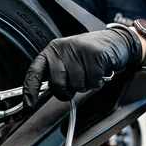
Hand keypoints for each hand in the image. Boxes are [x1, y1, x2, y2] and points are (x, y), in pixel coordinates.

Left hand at [23, 26, 143, 108]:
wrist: (116, 41)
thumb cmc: (89, 54)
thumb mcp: (68, 60)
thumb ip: (56, 74)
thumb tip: (42, 94)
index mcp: (52, 51)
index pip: (34, 71)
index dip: (30, 90)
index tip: (29, 104)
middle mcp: (62, 50)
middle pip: (57, 85)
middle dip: (67, 90)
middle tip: (77, 81)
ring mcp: (79, 52)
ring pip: (77, 86)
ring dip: (86, 84)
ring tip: (90, 71)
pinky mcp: (95, 56)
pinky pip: (92, 82)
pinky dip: (97, 82)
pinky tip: (100, 70)